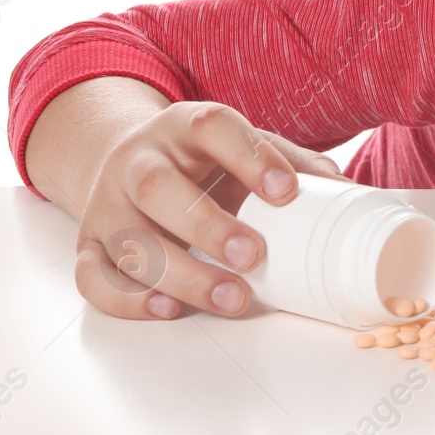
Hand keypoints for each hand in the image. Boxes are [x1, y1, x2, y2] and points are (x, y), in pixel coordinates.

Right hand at [77, 101, 356, 319]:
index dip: (250, 157)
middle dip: (206, 225)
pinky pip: (91, 275)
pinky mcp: (88, 242)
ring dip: (180, 274)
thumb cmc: (203, 160)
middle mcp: (138, 159)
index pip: (213, 128)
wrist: (126, 156)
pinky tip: (167, 308)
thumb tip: (346, 191)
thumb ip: (293, 164)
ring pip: (128, 239)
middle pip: (158, 188)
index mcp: (186, 126)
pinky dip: (127, 298)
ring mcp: (107, 202)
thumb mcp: (245, 147)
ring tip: (231, 298)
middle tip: (254, 256)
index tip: (287, 192)